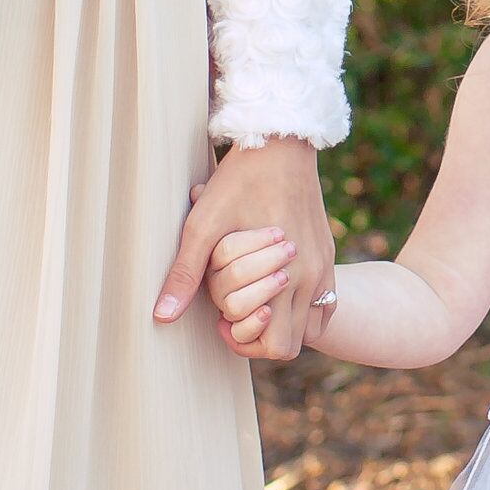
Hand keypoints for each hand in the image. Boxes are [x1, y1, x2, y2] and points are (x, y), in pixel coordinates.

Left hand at [155, 138, 333, 360]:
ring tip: (255, 303)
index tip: (220, 321)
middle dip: (261, 338)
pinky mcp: (328, 254)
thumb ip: (185, 274)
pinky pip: (325, 303)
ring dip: (284, 324)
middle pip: (292, 344)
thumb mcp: (203, 226)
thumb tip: (161, 316)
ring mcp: (325, 267)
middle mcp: (312, 277)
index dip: (242, 342)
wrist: (281, 143)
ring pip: (312, 327)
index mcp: (286, 275)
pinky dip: (302, 308)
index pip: (275, 345)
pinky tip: (277, 290)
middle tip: (234, 315)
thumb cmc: (239, 182)